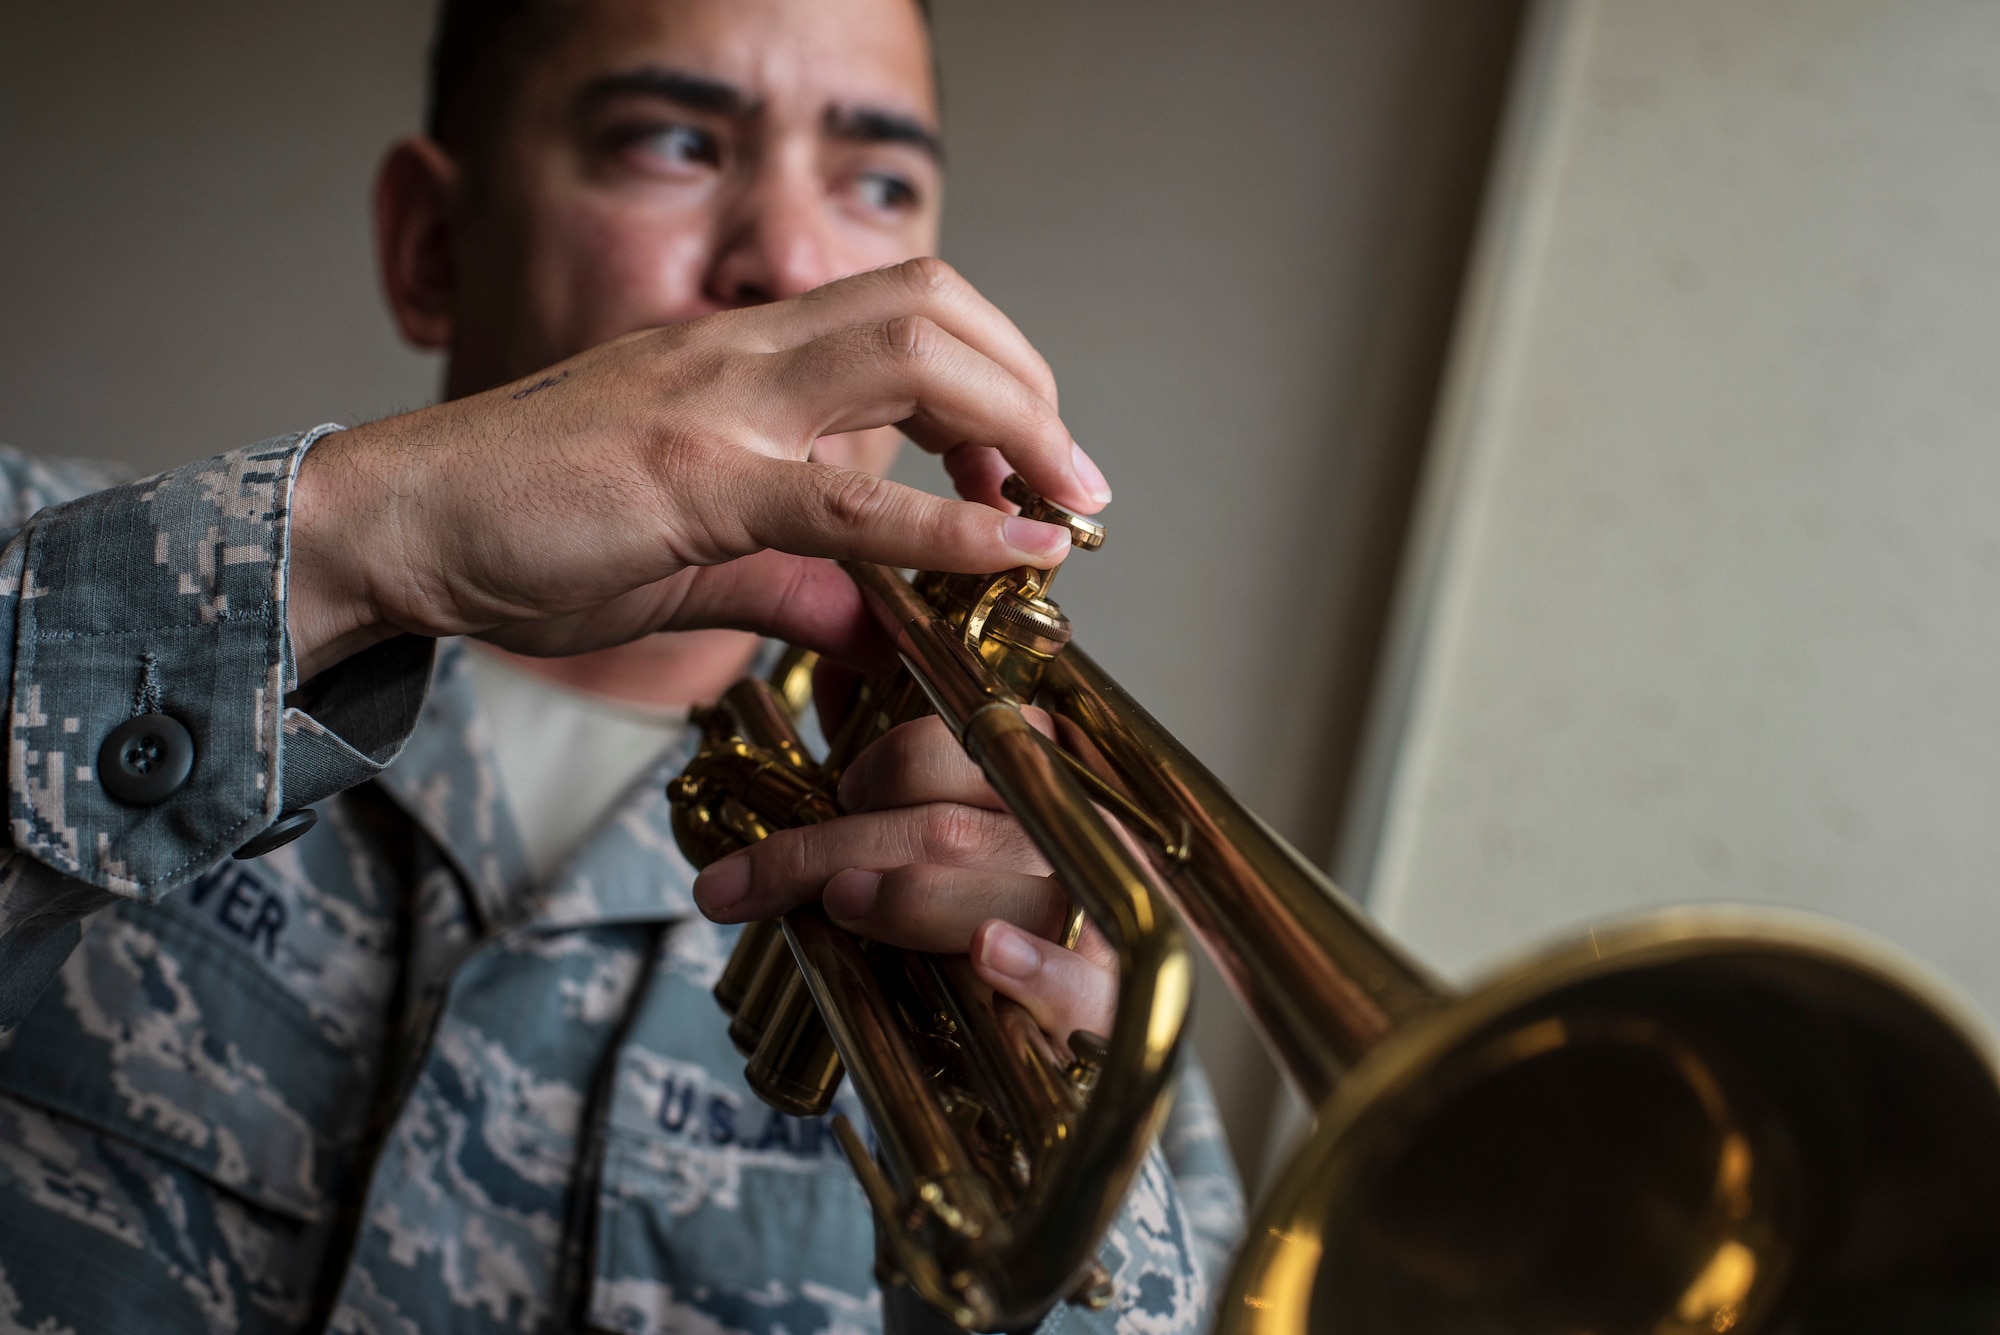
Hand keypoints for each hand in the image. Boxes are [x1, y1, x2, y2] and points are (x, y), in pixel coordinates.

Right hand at [286, 259, 1112, 679]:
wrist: (398, 526)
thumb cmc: (528, 529)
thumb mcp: (693, 562)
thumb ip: (798, 588)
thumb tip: (881, 632)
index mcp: (740, 358)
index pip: (903, 309)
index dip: (995, 374)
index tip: (1031, 465)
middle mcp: (741, 354)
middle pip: (934, 306)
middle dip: (1029, 388)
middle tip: (1071, 481)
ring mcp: (720, 404)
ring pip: (914, 358)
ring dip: (1017, 425)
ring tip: (1061, 504)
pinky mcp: (694, 478)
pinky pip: (850, 493)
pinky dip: (952, 522)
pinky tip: (1016, 551)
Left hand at [690, 712, 1117, 1044]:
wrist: (1059, 1055)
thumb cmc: (995, 930)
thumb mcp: (957, 846)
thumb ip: (907, 775)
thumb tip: (830, 678)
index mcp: (1044, 787)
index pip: (969, 749)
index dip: (892, 763)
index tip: (836, 794)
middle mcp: (1075, 844)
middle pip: (951, 830)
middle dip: (835, 851)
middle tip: (745, 883)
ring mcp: (1097, 925)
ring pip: (999, 893)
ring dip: (910, 897)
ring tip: (840, 902)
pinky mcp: (1106, 1007)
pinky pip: (1077, 981)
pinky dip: (1033, 967)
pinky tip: (988, 952)